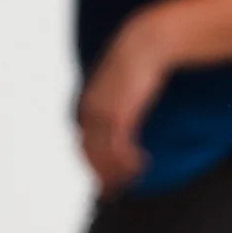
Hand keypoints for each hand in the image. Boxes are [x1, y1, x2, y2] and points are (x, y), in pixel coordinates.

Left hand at [78, 13, 179, 193]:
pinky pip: (119, 146)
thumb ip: (121, 99)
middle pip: (89, 154)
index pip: (83, 144)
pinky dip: (127, 160)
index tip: (105, 179)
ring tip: (133, 178)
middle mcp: (92, 110)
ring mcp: (105, 113)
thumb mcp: (124, 83)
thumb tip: (128, 108)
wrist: (147, 42)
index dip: (92, 165)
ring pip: (103, 154)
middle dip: (102, 175)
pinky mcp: (122, 113)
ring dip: (117, 171)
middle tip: (115, 191)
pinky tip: (142, 163)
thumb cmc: (140, 60)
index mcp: (89, 104)